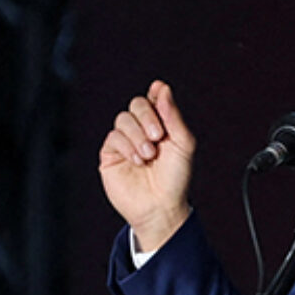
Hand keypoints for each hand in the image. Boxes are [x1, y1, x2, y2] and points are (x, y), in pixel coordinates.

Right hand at [98, 79, 195, 250]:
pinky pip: (114, 137)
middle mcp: (143, 130)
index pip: (155, 100)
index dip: (156, 93)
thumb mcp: (183, 144)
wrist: (161, 206)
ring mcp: (126, 141)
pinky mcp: (111, 154)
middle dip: (147, 116)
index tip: (159, 88)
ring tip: (149, 155)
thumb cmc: (175, 178)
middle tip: (158, 136)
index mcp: (162, 126)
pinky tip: (138, 161)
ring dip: (138, 135)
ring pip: (123, 119)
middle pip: (137, 104)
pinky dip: (127, 146)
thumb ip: (173, 117)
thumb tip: (162, 89)